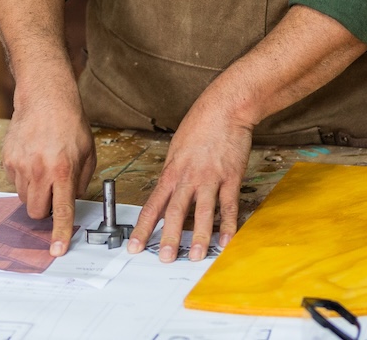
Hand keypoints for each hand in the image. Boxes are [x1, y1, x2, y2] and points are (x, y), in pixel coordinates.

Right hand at [1, 89, 94, 256]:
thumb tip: (71, 203)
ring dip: (35, 192)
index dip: (60, 232)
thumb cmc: (69, 124)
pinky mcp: (7, 160)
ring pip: (24, 198)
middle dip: (45, 209)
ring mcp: (20, 166)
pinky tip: (33, 159)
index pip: (62, 210)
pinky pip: (15, 183)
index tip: (56, 250)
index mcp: (63, 170)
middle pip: (36, 211)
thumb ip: (80, 182)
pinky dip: (24, 178)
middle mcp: (39, 170)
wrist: (45, 99)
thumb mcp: (88, 154)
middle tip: (53, 192)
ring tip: (44, 169)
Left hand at [129, 109, 250, 261]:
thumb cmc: (200, 124)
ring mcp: (210, 178)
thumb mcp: (177, 148)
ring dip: (200, 236)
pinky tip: (226, 240)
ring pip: (203, 213)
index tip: (135, 246)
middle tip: (165, 258)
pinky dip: (228, 225)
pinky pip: (228, 206)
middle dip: (170, 238)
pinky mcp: (231, 177)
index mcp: (172, 172)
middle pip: (176, 213)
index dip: (143, 228)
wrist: (225, 108)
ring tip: (197, 256)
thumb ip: (173, 173)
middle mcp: (189, 177)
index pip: (153, 205)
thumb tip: (167, 193)